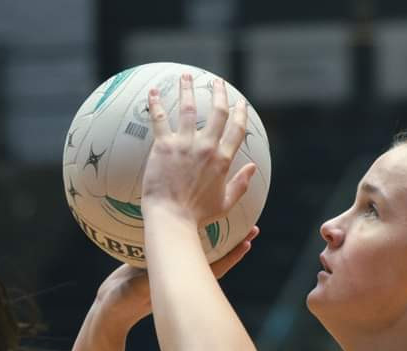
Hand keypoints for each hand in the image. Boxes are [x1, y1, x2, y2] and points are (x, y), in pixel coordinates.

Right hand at [91, 229, 258, 333]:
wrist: (109, 310)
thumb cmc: (120, 302)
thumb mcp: (133, 289)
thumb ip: (143, 283)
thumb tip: (153, 278)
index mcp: (180, 281)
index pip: (214, 268)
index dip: (231, 256)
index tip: (249, 243)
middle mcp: (184, 277)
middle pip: (216, 258)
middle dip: (235, 244)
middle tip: (254, 229)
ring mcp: (177, 273)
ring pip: (205, 255)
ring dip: (223, 242)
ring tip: (242, 229)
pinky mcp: (166, 269)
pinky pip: (187, 251)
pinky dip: (199, 240)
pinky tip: (203, 229)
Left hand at [140, 74, 256, 228]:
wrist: (172, 217)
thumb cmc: (198, 215)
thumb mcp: (225, 202)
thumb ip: (241, 184)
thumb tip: (253, 168)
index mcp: (223, 160)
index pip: (236, 130)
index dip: (240, 113)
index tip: (241, 103)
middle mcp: (206, 148)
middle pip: (217, 113)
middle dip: (219, 94)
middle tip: (218, 83)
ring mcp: (185, 144)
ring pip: (188, 108)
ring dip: (188, 89)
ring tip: (186, 77)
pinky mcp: (164, 146)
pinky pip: (160, 119)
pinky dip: (156, 104)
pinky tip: (153, 92)